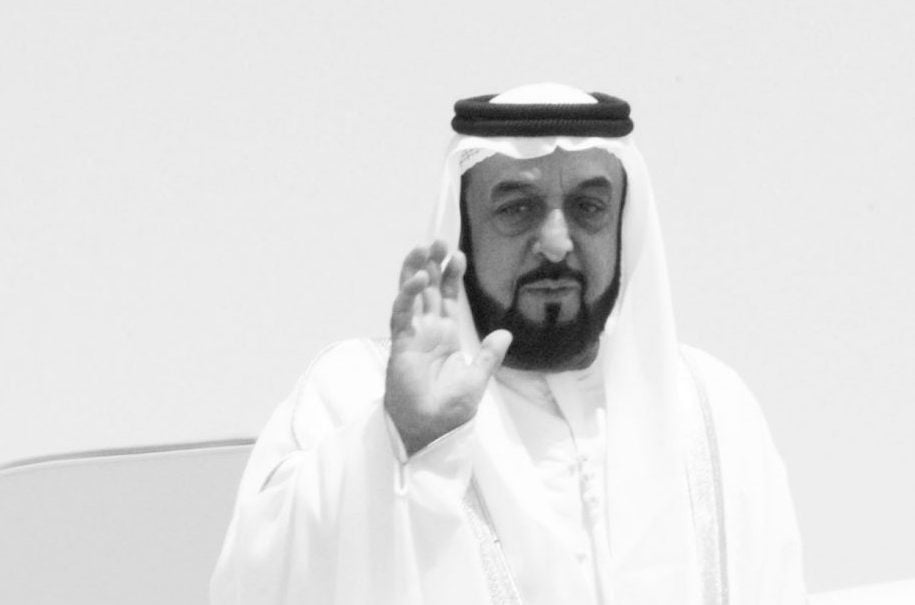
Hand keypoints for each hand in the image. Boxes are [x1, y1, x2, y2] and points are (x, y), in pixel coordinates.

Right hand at [384, 241, 511, 454]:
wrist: (432, 430)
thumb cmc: (450, 409)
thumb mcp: (477, 379)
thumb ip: (489, 356)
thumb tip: (504, 333)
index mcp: (445, 335)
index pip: (446, 297)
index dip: (450, 275)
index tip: (458, 254)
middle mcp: (427, 330)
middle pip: (426, 289)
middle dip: (431, 264)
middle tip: (437, 241)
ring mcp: (412, 336)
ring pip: (410, 296)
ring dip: (414, 272)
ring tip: (422, 249)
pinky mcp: (400, 345)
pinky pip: (401, 316)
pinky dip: (407, 297)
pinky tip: (416, 280)